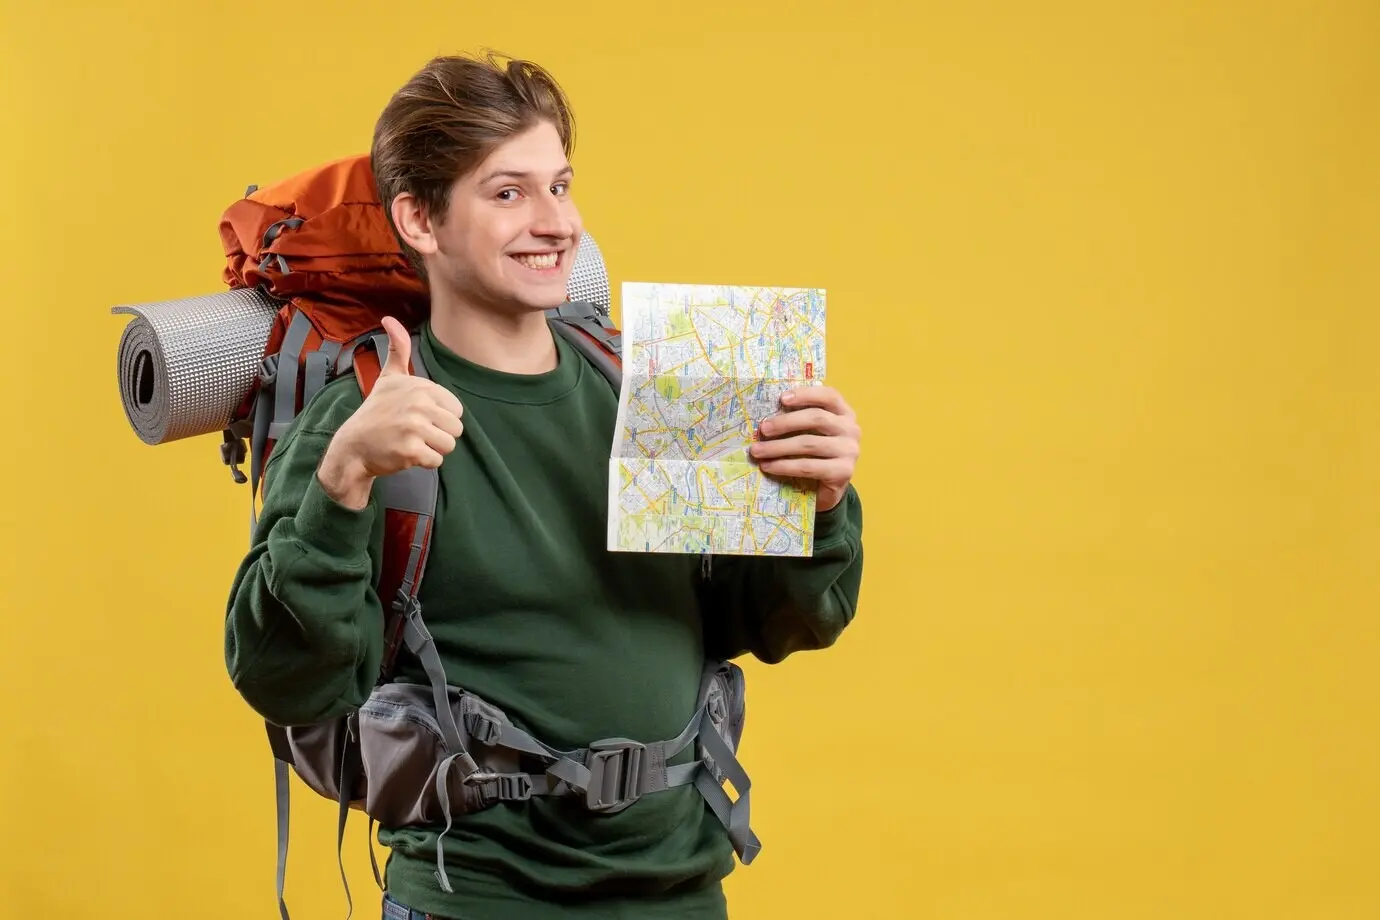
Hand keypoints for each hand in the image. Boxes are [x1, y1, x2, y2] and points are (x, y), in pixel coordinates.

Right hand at [318, 317, 464, 507]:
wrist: (353, 446)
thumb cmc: (376, 412)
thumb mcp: (388, 378)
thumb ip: (398, 350)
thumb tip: (389, 318)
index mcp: (420, 386)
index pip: (456, 409)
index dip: (441, 418)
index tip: (418, 417)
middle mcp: (418, 403)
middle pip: (456, 429)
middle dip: (439, 435)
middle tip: (414, 433)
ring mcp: (413, 427)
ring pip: (449, 445)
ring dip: (433, 449)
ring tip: (411, 442)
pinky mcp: (410, 450)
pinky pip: (437, 461)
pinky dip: (423, 463)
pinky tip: (405, 454)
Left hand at [748, 385, 860, 512]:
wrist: (828, 489)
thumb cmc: (816, 455)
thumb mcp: (812, 433)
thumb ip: (800, 419)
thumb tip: (767, 413)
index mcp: (845, 414)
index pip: (829, 396)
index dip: (805, 394)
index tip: (781, 398)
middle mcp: (851, 429)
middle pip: (816, 418)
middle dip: (785, 422)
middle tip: (762, 429)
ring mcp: (850, 451)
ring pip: (809, 443)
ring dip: (778, 447)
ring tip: (757, 451)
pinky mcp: (843, 472)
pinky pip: (808, 466)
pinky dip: (784, 466)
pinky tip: (768, 466)